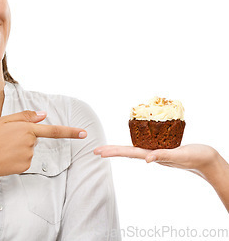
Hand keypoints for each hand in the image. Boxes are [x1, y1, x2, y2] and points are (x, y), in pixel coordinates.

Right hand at [0, 110, 85, 181]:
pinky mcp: (26, 166)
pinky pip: (25, 159)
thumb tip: (43, 115)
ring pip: (29, 148)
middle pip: (34, 137)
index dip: (70, 132)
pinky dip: (17, 157)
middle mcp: (30, 142)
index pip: (54, 130)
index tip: (84, 133)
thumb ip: (25, 116)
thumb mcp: (4, 121)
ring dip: (19, 147)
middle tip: (4, 139)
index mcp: (26, 128)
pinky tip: (6, 157)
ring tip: (2, 148)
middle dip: (23, 137)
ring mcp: (29, 156)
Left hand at [93, 144, 217, 176]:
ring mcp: (157, 152)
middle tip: (95, 151)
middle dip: (112, 150)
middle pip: (128, 151)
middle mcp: (152, 154)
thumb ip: (163, 156)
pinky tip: (132, 145)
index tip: (99, 152)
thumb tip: (146, 159)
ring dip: (121, 149)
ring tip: (108, 149)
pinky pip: (147, 145)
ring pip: (135, 149)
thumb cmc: (195, 157)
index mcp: (153, 155)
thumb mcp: (178, 156)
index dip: (113, 151)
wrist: (208, 159)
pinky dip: (137, 144)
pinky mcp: (164, 148)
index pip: (128, 152)